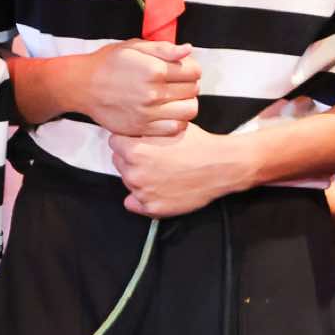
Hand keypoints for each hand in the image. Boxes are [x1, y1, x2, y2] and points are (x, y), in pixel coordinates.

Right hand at [84, 40, 200, 136]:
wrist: (82, 86)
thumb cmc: (108, 62)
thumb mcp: (134, 47)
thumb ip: (163, 48)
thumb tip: (188, 49)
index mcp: (154, 70)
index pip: (194, 71)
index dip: (191, 67)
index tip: (182, 68)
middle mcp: (154, 93)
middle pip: (193, 90)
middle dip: (190, 83)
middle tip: (178, 82)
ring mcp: (149, 114)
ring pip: (189, 111)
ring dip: (187, 102)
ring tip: (175, 98)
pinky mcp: (142, 128)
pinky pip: (175, 128)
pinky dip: (177, 120)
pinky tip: (167, 112)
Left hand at [108, 125, 252, 217]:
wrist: (219, 165)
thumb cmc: (197, 144)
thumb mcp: (167, 126)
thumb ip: (143, 130)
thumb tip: (128, 131)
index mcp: (135, 150)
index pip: (114, 142)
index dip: (127, 139)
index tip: (136, 141)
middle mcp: (134, 172)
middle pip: (118, 161)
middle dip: (130, 157)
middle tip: (152, 155)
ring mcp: (143, 192)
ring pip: (127, 181)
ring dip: (137, 175)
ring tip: (160, 170)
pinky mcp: (153, 208)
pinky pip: (133, 203)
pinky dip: (140, 198)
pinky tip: (156, 188)